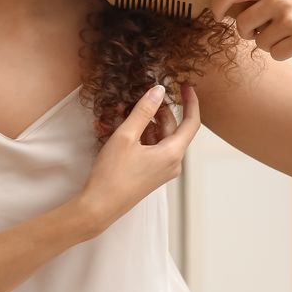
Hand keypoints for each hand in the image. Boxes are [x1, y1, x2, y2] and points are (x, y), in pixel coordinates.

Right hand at [76, 83, 200, 235]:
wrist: (100, 206)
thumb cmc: (113, 173)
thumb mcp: (126, 136)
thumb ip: (143, 111)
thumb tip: (159, 90)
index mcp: (173, 153)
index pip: (191, 122)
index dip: (190, 101)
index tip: (185, 85)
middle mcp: (173, 163)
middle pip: (171, 128)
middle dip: (157, 111)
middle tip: (139, 95)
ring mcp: (163, 170)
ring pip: (159, 138)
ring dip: (144, 123)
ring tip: (121, 111)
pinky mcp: (152, 174)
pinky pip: (151, 148)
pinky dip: (140, 136)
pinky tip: (119, 128)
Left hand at [210, 0, 291, 60]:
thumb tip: (222, 6)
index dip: (217, 8)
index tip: (219, 17)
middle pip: (241, 26)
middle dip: (249, 32)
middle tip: (267, 28)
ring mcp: (291, 18)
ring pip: (259, 44)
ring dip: (271, 43)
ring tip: (291, 31)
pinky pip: (276, 55)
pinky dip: (284, 52)